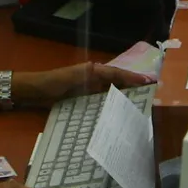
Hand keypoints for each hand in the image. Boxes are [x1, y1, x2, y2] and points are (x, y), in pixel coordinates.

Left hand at [23, 62, 156, 103]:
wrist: (35, 91)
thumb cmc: (54, 81)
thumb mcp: (75, 76)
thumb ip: (93, 76)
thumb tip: (116, 76)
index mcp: (95, 70)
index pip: (119, 74)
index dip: (134, 78)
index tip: (150, 82)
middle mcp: (95, 79)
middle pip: (119, 83)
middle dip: (134, 88)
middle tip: (151, 97)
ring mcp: (90, 91)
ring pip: (112, 94)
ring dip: (125, 99)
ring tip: (140, 108)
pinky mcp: (85, 101)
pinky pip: (103, 103)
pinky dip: (113, 107)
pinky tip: (119, 116)